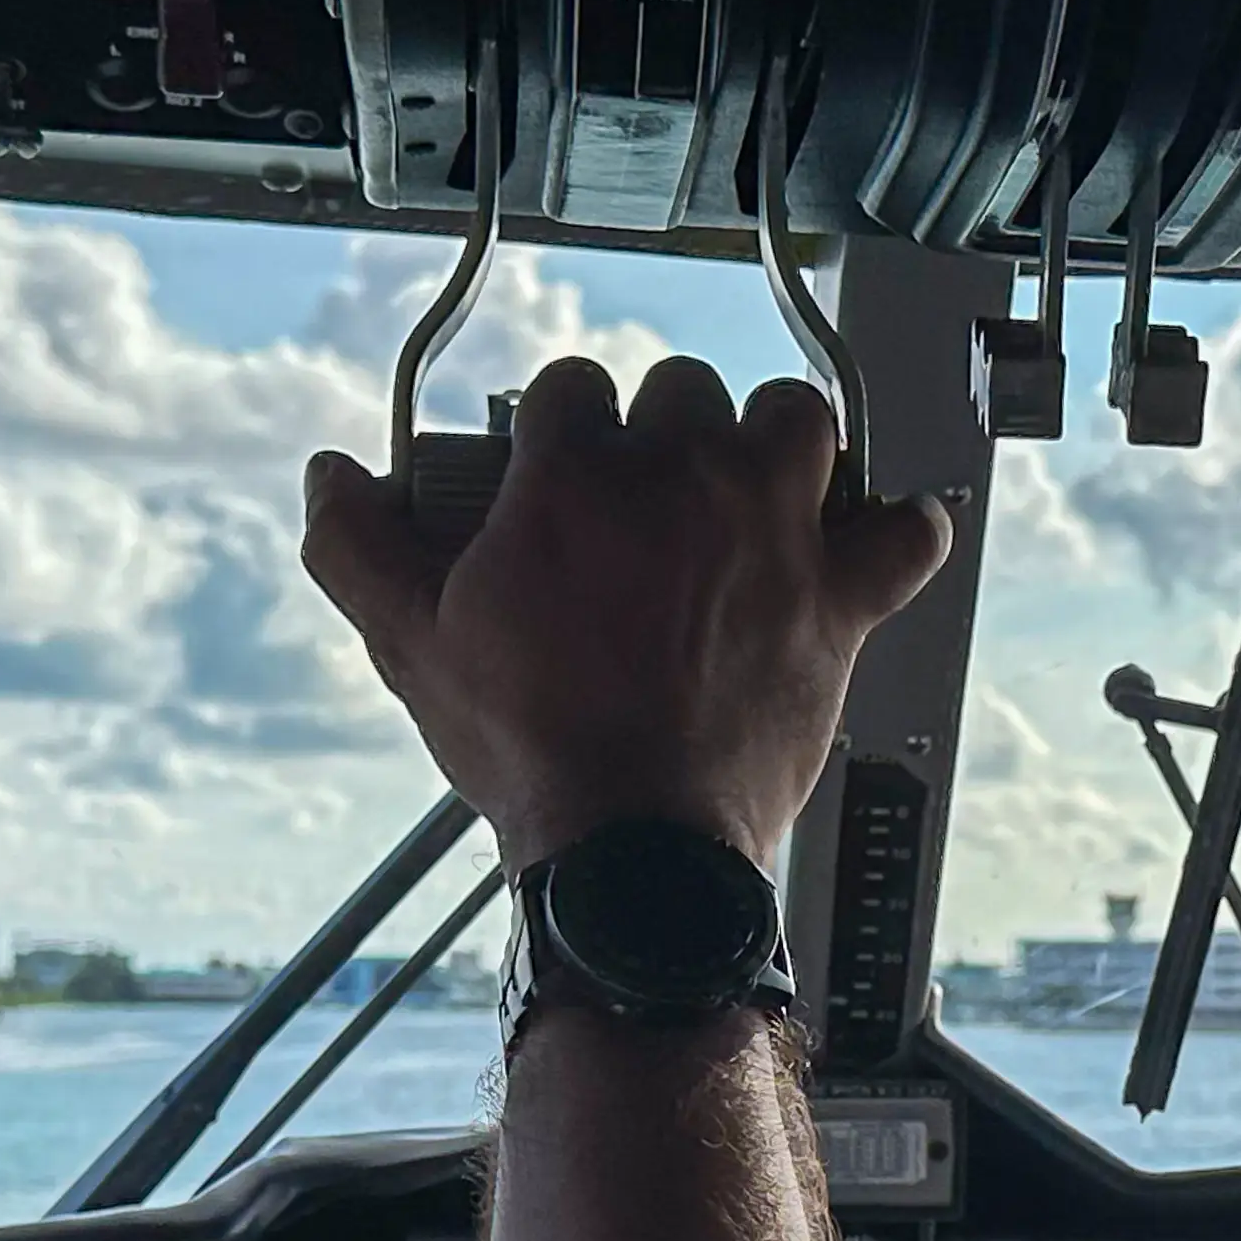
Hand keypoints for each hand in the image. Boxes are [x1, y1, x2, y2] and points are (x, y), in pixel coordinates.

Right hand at [303, 355, 949, 871]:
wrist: (634, 852)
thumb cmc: (531, 750)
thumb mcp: (409, 644)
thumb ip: (357, 545)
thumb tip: (331, 475)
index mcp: (576, 476)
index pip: (572, 389)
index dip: (564, 433)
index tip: (562, 481)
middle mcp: (684, 480)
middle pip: (685, 391)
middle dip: (664, 433)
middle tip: (650, 505)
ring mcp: (774, 534)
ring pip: (798, 421)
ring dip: (778, 445)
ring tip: (754, 492)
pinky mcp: (841, 601)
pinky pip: (908, 531)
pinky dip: (900, 531)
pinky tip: (875, 541)